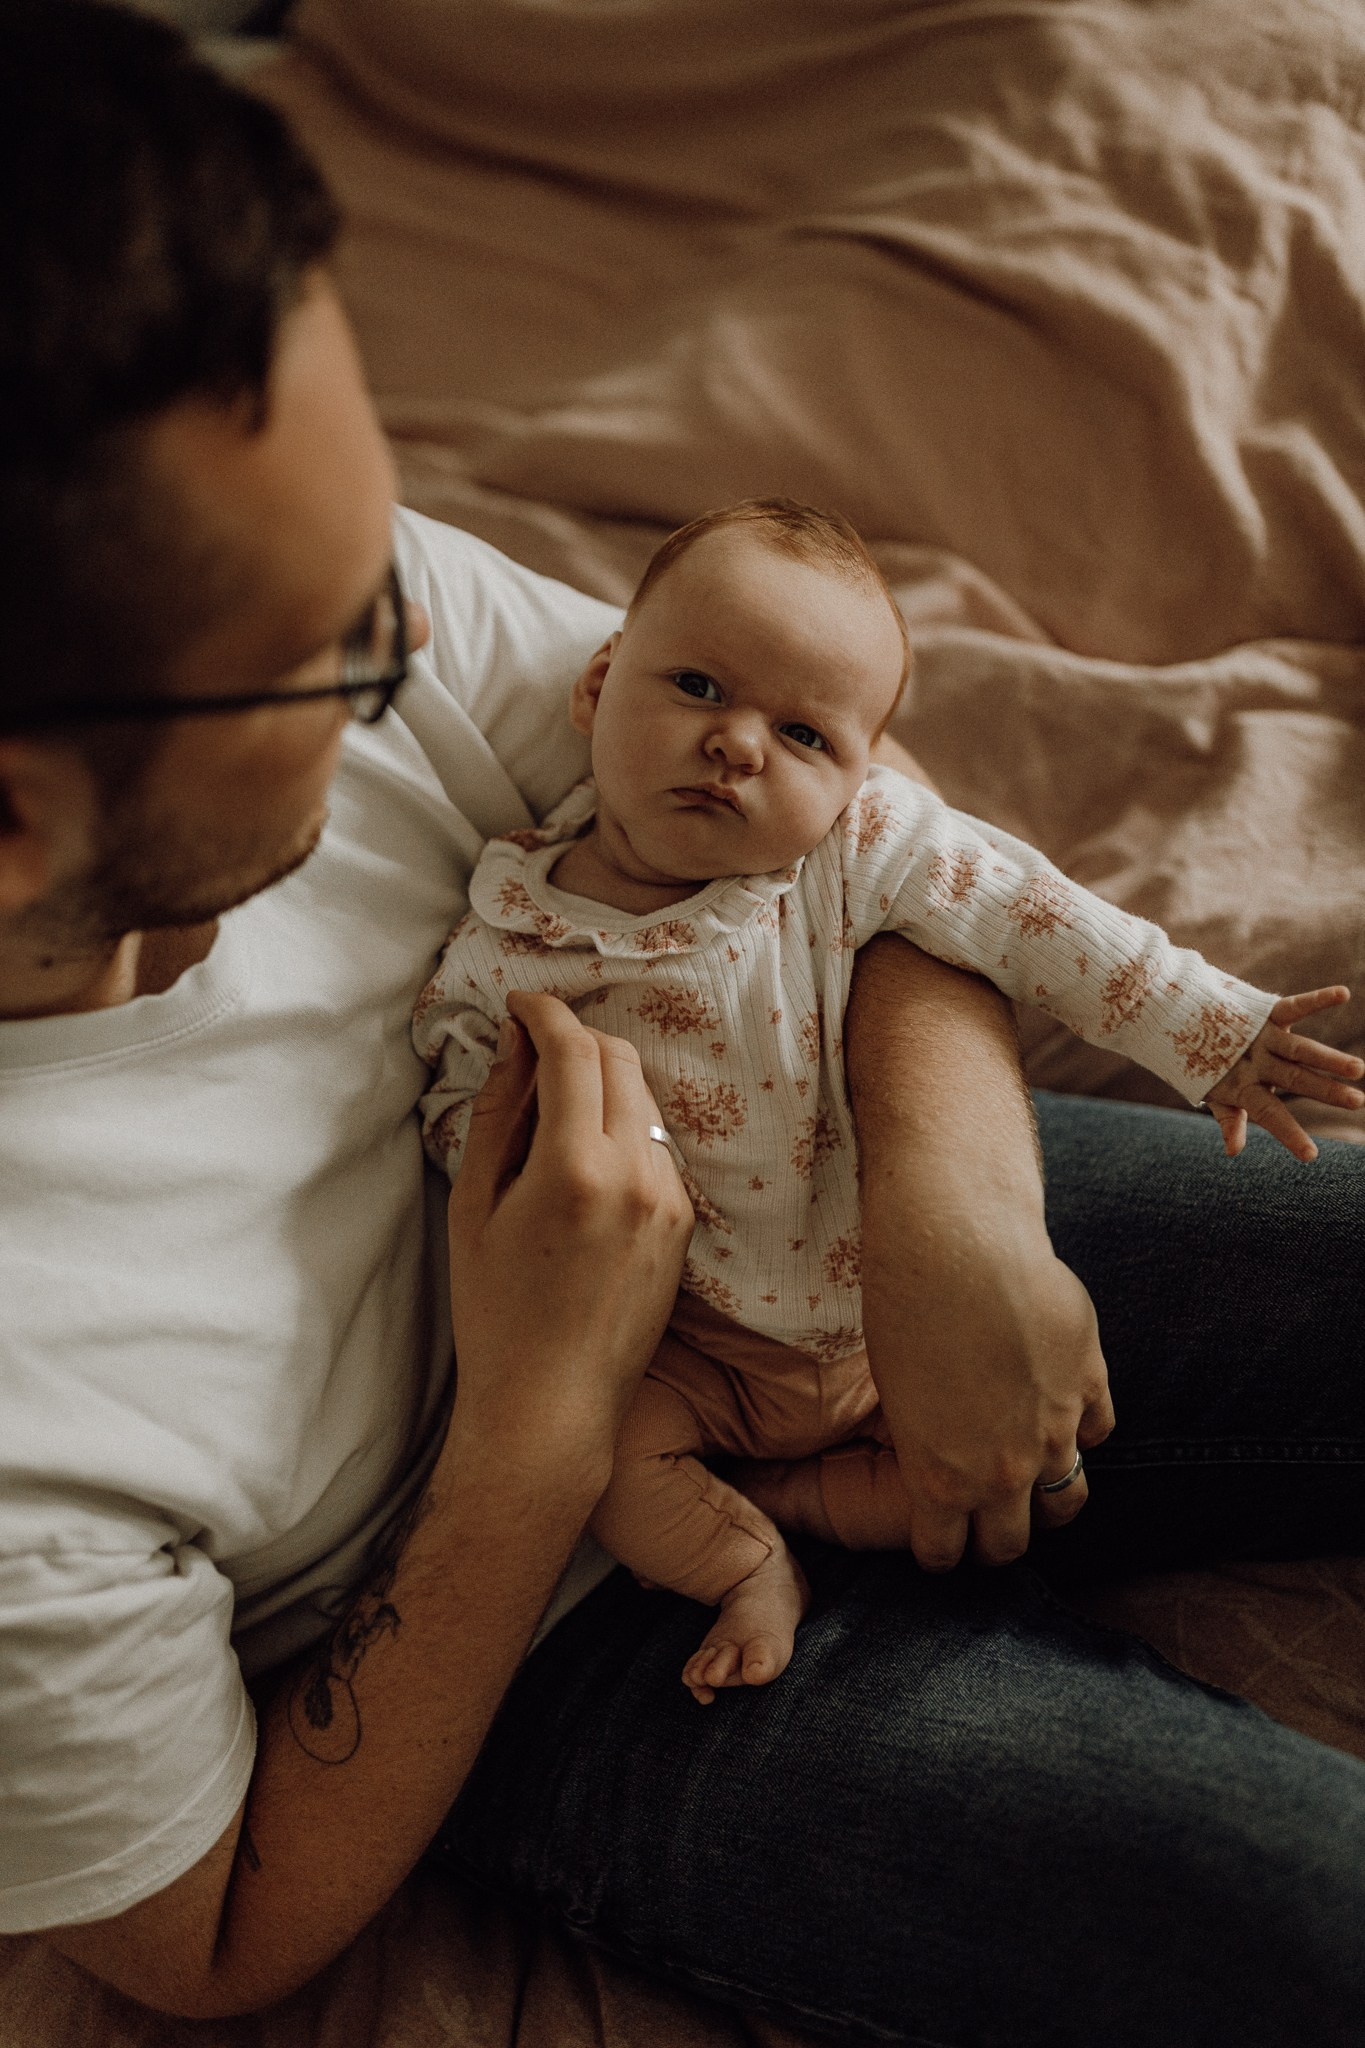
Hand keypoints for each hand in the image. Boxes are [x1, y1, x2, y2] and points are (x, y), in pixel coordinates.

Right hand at [446, 990, 692, 1479]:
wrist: (552, 1403)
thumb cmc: (495, 1312)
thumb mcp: (474, 1206)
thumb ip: (498, 1114)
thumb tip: (514, 1045)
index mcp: (574, 1169)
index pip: (574, 1051)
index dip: (545, 1013)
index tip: (520, 1005)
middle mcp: (635, 1176)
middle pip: (619, 1060)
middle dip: (576, 1036)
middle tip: (533, 1044)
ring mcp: (669, 1200)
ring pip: (643, 1099)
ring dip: (601, 1080)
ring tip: (551, 1103)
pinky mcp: (684, 1223)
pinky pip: (656, 1146)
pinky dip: (621, 1127)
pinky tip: (582, 1156)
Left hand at [861, 1225, 1114, 1570]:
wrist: (959, 1250)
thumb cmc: (903, 1311)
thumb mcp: (895, 1394)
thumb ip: (928, 1441)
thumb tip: (943, 1451)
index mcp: (941, 1480)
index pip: (945, 1552)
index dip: (940, 1551)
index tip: (940, 1543)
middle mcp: (1003, 1472)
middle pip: (1010, 1544)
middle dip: (995, 1542)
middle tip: (986, 1527)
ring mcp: (1056, 1432)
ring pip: (1066, 1500)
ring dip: (1048, 1500)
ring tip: (1036, 1488)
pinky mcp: (1090, 1385)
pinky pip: (1098, 1432)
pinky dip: (1084, 1430)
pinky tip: (1068, 1416)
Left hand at [1205, 987, 1363, 1162]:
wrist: (1174, 1016)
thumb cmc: (1202, 1062)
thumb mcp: (1215, 1092)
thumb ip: (1229, 1119)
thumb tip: (1233, 1152)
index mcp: (1244, 1086)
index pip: (1270, 1115)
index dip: (1288, 1135)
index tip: (1311, 1157)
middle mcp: (1256, 1061)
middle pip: (1295, 1078)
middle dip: (1326, 1091)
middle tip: (1357, 1102)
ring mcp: (1262, 1036)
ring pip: (1299, 1048)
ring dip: (1328, 1058)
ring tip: (1357, 1068)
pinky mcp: (1265, 1011)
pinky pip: (1294, 1005)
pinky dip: (1318, 999)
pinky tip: (1343, 994)